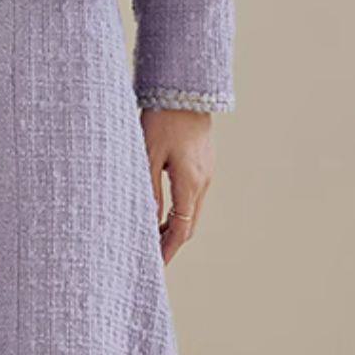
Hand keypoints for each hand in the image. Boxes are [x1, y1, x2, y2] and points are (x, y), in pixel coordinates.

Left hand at [140, 107, 213, 263]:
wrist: (186, 89)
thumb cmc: (162, 119)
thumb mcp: (147, 155)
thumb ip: (148, 190)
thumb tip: (148, 222)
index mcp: (190, 183)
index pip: (181, 230)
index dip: (168, 250)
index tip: (155, 265)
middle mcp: (203, 182)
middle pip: (190, 225)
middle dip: (172, 243)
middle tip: (152, 257)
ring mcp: (206, 172)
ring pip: (193, 211)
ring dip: (176, 226)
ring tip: (153, 237)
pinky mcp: (204, 163)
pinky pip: (194, 196)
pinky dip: (180, 210)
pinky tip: (163, 210)